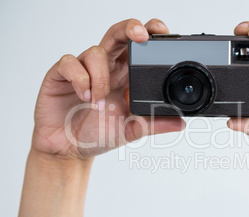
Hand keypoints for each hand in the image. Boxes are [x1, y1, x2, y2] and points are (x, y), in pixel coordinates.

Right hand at [32, 19, 184, 159]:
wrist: (70, 150)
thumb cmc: (99, 135)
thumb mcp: (131, 130)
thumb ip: (154, 124)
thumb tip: (181, 122)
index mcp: (124, 77)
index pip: (137, 46)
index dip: (149, 33)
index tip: (162, 32)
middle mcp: (106, 69)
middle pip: (118, 35)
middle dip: (130, 29)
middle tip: (141, 35)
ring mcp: (84, 71)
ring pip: (95, 52)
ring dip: (101, 76)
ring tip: (98, 102)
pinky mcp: (61, 76)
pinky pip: (69, 63)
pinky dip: (79, 78)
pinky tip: (84, 96)